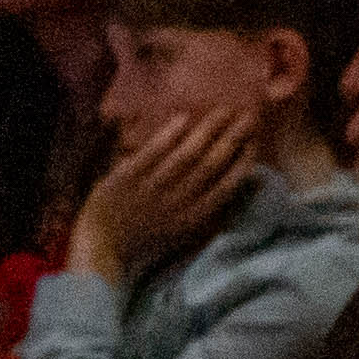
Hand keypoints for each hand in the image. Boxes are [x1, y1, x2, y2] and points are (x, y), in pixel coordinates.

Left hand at [71, 110, 247, 284]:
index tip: (254, 141)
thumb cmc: (147, 240)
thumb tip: (242, 188)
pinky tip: (184, 117)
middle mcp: (178, 202)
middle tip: (249, 116)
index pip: (227, 186)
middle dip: (233, 139)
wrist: (103, 247)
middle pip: (211, 165)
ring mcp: (152, 188)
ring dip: (208, 131)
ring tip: (224, 110)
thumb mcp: (187, 232)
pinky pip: (152, 153)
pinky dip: (169, 135)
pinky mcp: (127, 177)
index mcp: (194, 218)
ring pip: (187, 156)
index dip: (243, 162)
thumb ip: (213, 212)